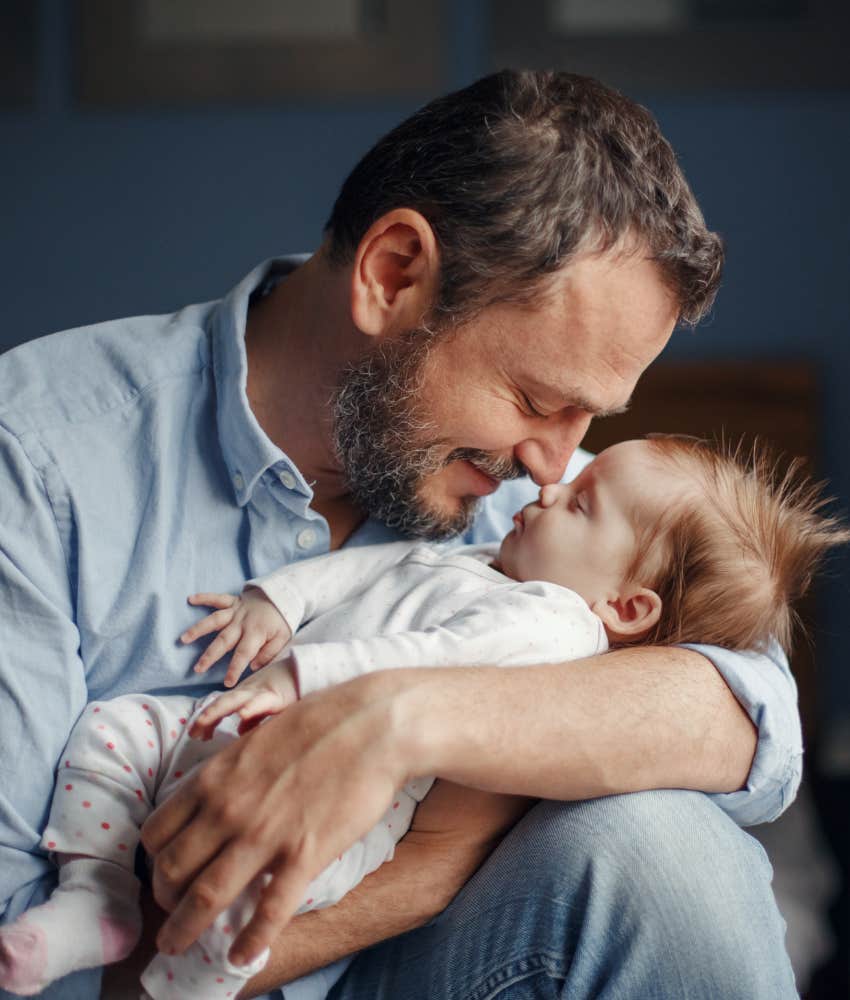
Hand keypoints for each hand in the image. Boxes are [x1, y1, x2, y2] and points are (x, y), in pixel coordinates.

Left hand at [140, 670, 416, 967]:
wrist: (372, 725)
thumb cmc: (318, 723)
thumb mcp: (255, 739)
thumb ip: (229, 772)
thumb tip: (215, 796)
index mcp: (214, 778)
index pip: (157, 832)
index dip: (154, 860)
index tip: (164, 872)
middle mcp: (227, 809)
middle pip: (171, 870)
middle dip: (163, 900)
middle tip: (170, 912)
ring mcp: (264, 835)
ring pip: (204, 898)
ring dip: (184, 930)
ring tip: (176, 948)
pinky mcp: (304, 855)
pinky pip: (268, 911)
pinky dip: (250, 942)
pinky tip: (242, 957)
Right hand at [180, 589, 292, 686]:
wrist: (285, 595)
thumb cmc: (282, 621)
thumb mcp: (283, 639)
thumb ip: (268, 653)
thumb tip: (253, 666)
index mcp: (256, 633)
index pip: (243, 654)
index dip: (235, 669)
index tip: (227, 683)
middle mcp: (243, 622)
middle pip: (224, 640)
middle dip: (210, 655)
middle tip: (197, 668)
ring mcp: (236, 611)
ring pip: (215, 620)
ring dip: (199, 629)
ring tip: (183, 639)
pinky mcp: (233, 601)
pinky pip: (217, 598)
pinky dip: (204, 597)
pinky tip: (190, 599)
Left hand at [188, 657, 299, 740]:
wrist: (307, 671)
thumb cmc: (287, 688)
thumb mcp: (266, 703)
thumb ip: (253, 717)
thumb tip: (240, 730)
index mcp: (245, 695)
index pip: (221, 706)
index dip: (207, 719)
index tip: (195, 734)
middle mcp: (249, 692)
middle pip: (223, 703)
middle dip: (206, 717)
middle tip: (192, 733)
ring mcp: (261, 693)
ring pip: (235, 701)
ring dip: (218, 710)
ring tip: (204, 720)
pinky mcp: (276, 697)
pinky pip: (261, 703)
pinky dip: (251, 707)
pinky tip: (242, 714)